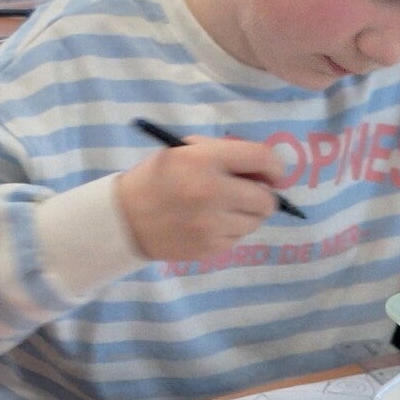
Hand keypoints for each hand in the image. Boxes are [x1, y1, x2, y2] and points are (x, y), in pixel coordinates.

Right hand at [114, 135, 285, 262]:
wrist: (124, 218)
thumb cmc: (157, 178)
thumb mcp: (183, 151)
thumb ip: (223, 154)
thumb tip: (264, 172)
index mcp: (206, 160)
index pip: (262, 159)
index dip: (274, 167)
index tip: (272, 175)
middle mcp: (213, 192)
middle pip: (266, 199)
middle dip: (263, 196)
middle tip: (249, 194)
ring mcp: (212, 224)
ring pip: (255, 222)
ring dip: (246, 215)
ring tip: (222, 209)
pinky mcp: (209, 248)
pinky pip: (238, 239)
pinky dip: (230, 231)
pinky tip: (208, 224)